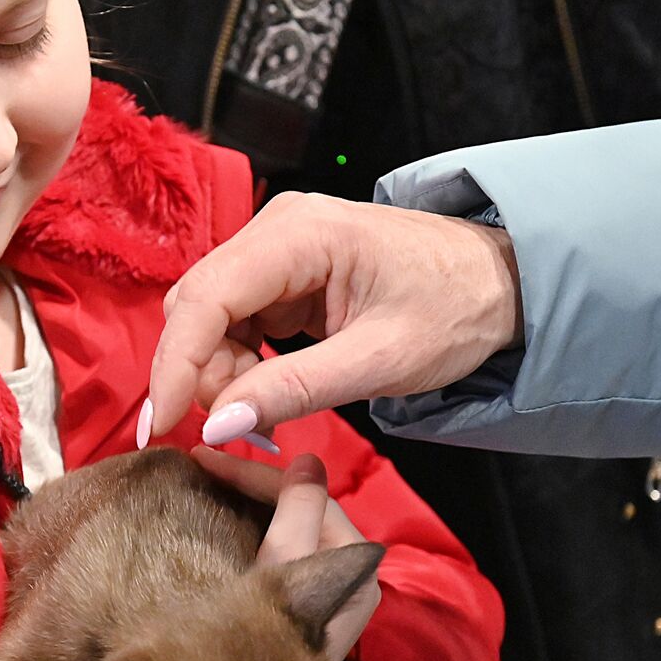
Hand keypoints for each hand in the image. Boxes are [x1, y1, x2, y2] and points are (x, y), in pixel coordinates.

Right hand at [141, 193, 520, 444]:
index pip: (206, 297)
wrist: (500, 283)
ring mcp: (276, 251)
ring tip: (266, 417)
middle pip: (197, 308)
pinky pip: (234, 324)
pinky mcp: (281, 276)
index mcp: (300, 234)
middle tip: (242, 430)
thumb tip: (220, 425)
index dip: (175, 364)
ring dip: (222, 376)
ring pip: (208, 321)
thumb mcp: (380, 360)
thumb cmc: (455, 309)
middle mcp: (276, 230)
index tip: (160, 425)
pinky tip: (269, 394)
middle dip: (203, 375)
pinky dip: (240, 367)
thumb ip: (295, 389)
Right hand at [191, 447, 379, 660]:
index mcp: (355, 561)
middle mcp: (355, 572)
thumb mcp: (281, 571)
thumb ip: (297, 514)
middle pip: (305, 506)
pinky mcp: (312, 600)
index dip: (255, 472)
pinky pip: (290, 543)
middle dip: (254, 484)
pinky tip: (228, 516)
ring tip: (212, 485)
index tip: (203, 459)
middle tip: (204, 466)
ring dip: (255, 503)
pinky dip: (259, 525)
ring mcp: (335, 587)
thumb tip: (309, 460)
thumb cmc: (269, 644)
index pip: (308, 493)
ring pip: (297, 523)